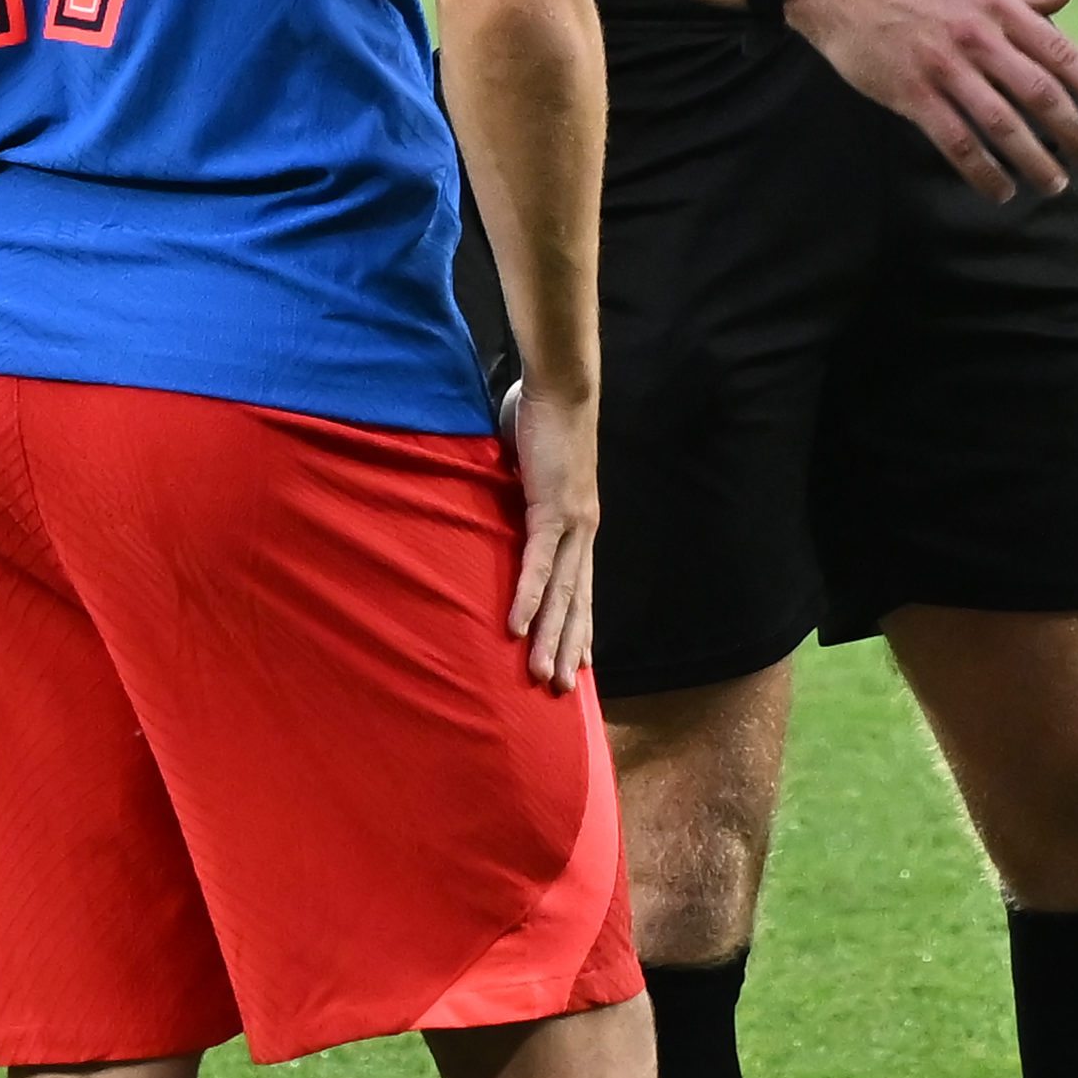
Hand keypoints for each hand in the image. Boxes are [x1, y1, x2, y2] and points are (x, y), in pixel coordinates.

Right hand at [501, 375, 598, 686]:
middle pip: (577, 600)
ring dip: (551, 636)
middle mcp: (582, 530)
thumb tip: (494, 500)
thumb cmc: (542, 421)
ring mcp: (571, 522)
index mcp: (578, 523)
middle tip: (560, 690)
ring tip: (542, 675)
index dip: (579, 624)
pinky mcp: (552, 509)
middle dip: (568, 646)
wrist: (560, 388)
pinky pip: (538, 562)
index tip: (578, 661)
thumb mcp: (529, 471)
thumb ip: (519, 494)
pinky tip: (519, 627)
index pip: (581, 585)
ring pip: (563, 592)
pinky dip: (529, 596)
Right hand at [788, 0, 1077, 200]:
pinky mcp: (913, 94)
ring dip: (1034, 160)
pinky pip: (957, 142)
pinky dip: (984, 172)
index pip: (1060, 51)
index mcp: (999, 6)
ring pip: (1003, 124)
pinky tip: (1000, 190)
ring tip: (1053, 183)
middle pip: (1039, 94)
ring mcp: (945, 67)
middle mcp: (978, 36)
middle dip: (1072, 133)